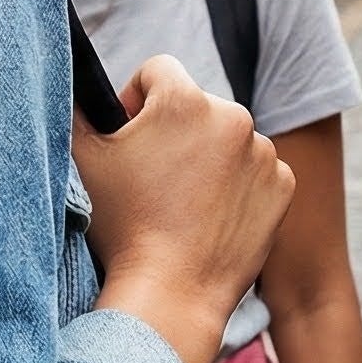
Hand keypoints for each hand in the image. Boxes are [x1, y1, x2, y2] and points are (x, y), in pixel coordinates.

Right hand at [77, 55, 294, 362]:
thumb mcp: (84, 158)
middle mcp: (233, 116)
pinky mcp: (282, 186)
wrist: (172, 292)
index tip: (128, 137)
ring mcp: (264, 153)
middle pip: (194, 106)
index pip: (157, 70)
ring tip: (181, 202)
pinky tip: (210, 215)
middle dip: (173, 131)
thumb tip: (80, 86)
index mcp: (184, 100)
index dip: (135, 99)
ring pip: (226, 138)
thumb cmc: (123, 224)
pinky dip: (236, 186)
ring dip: (206, 157)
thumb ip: (79, 109)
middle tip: (152, 178)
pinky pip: (254, 170)